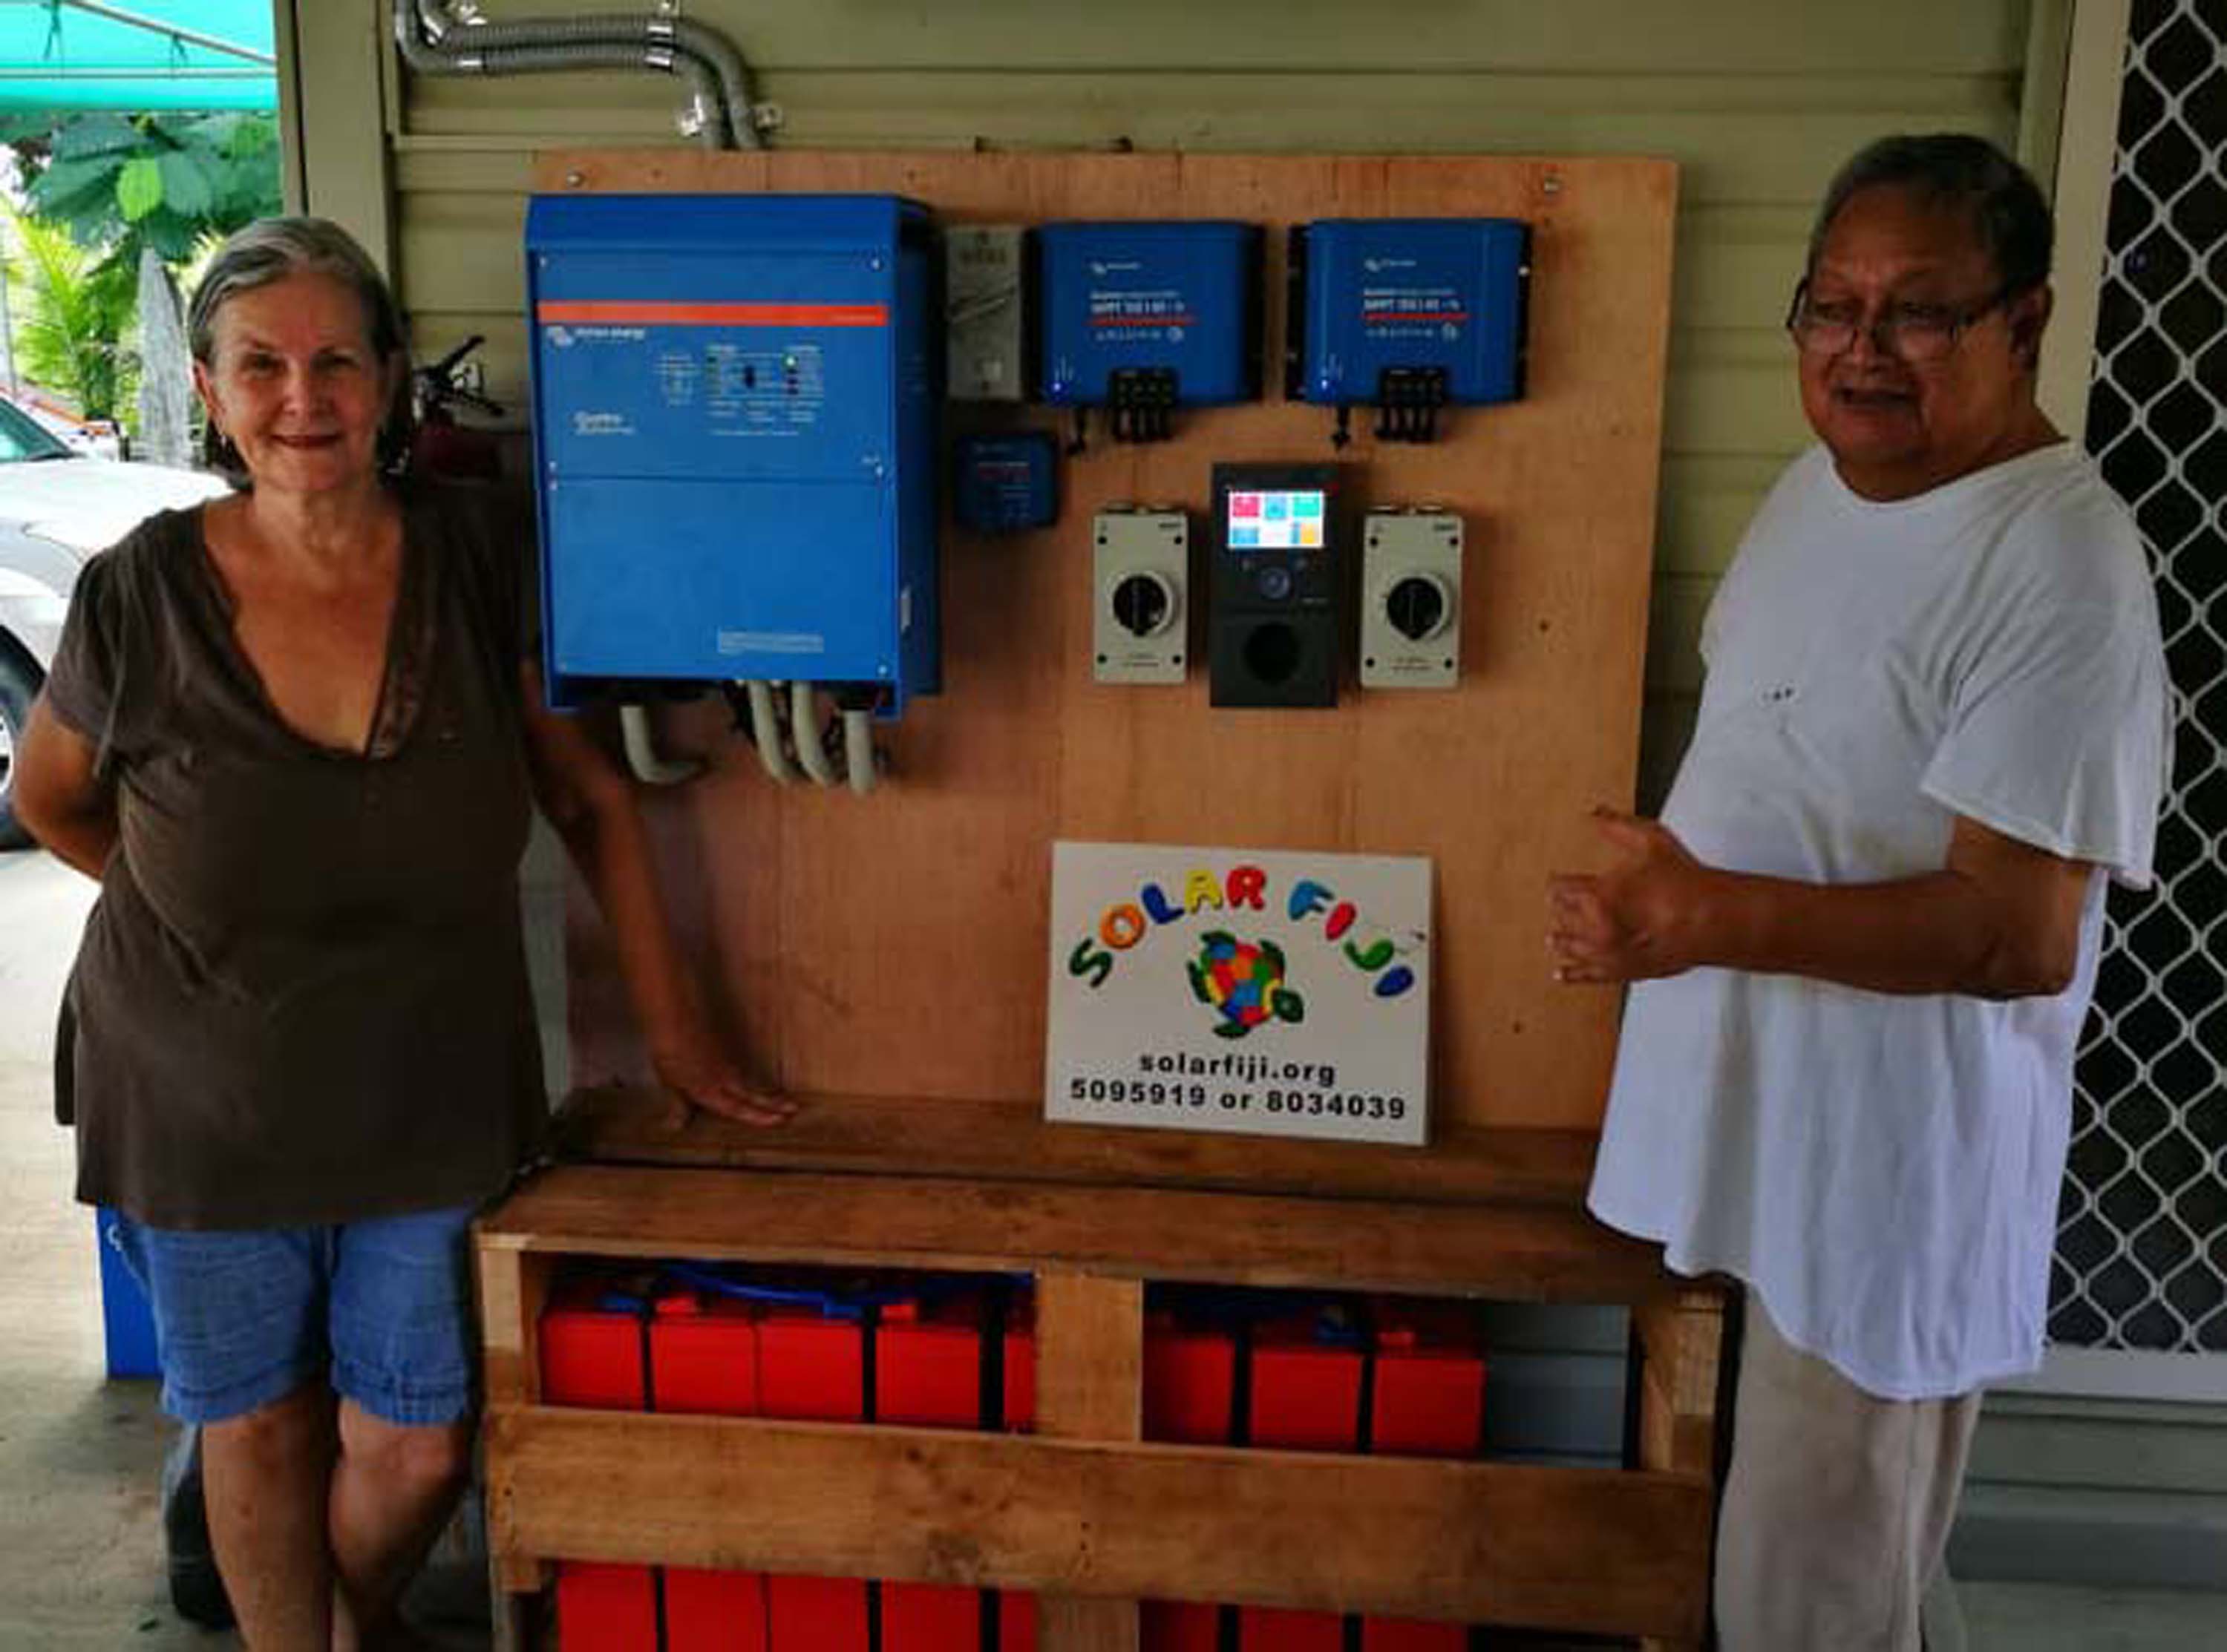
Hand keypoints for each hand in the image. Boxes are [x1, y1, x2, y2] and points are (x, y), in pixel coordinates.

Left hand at [650, 1033, 797, 1127]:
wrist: (674, 1014)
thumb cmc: (670, 1047)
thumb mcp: (670, 1081)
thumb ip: (678, 1104)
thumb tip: (678, 1127)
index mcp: (710, 1088)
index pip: (738, 1108)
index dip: (759, 1116)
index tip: (780, 1121)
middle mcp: (722, 1076)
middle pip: (751, 1094)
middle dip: (773, 1103)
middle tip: (795, 1108)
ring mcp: (723, 1061)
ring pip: (747, 1081)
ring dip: (764, 1091)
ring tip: (780, 1100)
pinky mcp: (720, 1049)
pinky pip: (737, 1069)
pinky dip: (747, 1079)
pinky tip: (744, 1080)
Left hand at [1548, 808, 1718, 984]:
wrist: (1709, 920)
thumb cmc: (1681, 879)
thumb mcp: (1651, 840)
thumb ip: (1617, 825)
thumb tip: (1592, 811)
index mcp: (1597, 893)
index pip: (1563, 888)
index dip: (1557, 884)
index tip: (1554, 881)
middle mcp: (1596, 925)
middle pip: (1565, 918)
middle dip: (1560, 910)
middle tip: (1555, 905)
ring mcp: (1609, 952)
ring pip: (1574, 948)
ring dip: (1562, 941)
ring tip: (1551, 940)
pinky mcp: (1624, 970)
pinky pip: (1591, 975)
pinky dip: (1574, 974)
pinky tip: (1561, 974)